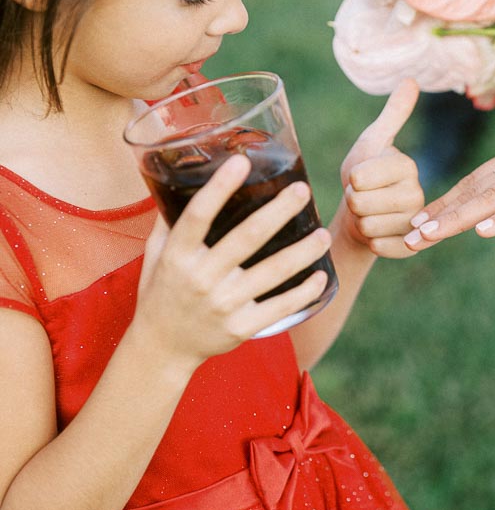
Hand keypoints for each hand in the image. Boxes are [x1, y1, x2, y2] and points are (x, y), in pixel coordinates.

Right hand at [135, 156, 332, 363]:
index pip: (198, 215)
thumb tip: (182, 179)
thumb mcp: (155, 255)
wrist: (162, 347)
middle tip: (302, 190)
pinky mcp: (241, 327)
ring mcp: (223, 304)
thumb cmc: (160, 292)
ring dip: (304, 251)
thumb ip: (170, 221)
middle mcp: (201, 277)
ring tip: (324, 234)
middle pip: (247, 237)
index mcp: (178, 255)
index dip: (220, 187)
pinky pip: (280, 307)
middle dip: (279, 211)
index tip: (241, 162)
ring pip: (273, 271)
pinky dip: (304, 292)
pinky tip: (321, 276)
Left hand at [339, 79, 424, 257]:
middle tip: (363, 199)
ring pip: (367, 226)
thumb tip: (411, 79)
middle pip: (360, 202)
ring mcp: (415, 223)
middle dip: (353, 202)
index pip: (360, 177)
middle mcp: (418, 193)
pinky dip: (370, 243)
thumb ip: (393, 114)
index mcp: (407, 166)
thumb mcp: (372, 142)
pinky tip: (376, 236)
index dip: (351, 180)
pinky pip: (379, 248)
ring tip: (370, 215)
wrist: (363, 215)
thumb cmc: (364, 175)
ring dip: (360, 222)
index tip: (360, 178)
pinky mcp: (410, 248)